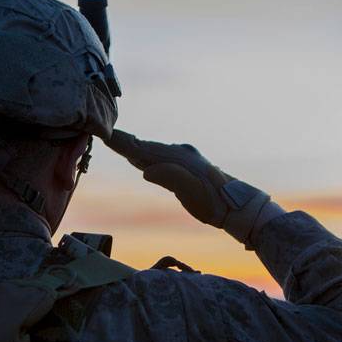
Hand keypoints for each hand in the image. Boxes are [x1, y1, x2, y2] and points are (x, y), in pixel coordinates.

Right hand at [106, 129, 281, 247]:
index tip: (105, 135)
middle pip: (145, 147)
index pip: (143, 150)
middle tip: (104, 134)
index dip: (123, 143)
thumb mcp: (193, 193)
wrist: (238, 206)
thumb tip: (147, 170)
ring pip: (152, 152)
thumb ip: (171, 178)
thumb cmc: (215, 203)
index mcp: (177, 159)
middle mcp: (179, 154)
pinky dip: (146, 156)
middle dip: (124, 141)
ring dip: (134, 147)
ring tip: (116, 142)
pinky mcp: (186, 168)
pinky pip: (160, 159)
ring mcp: (183, 160)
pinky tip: (141, 159)